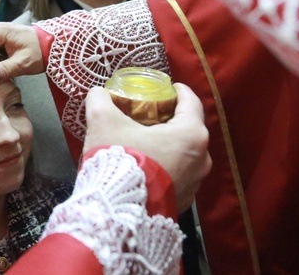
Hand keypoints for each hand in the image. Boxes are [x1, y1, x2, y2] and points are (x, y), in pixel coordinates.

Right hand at [82, 84, 211, 211]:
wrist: (119, 211)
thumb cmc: (121, 159)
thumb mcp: (104, 121)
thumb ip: (101, 101)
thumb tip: (97, 93)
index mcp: (190, 134)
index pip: (191, 102)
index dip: (179, 91)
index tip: (168, 87)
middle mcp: (201, 158)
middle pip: (189, 129)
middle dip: (171, 120)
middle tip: (151, 114)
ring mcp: (195, 182)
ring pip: (185, 154)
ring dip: (169, 146)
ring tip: (146, 142)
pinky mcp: (185, 201)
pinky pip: (179, 175)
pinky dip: (167, 167)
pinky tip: (146, 167)